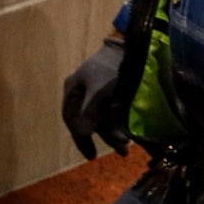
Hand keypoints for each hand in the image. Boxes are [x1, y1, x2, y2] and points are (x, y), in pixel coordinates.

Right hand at [61, 34, 130, 158]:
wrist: (131, 47)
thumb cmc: (109, 67)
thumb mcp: (98, 89)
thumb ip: (90, 110)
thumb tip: (83, 132)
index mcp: (73, 90)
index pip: (72, 119)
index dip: (81, 138)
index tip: (92, 156)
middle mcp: (83, 93)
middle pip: (90, 121)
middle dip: (106, 137)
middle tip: (123, 151)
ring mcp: (98, 93)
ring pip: (104, 119)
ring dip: (115, 133)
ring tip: (129, 144)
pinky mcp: (113, 93)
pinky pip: (113, 113)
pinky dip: (120, 124)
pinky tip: (130, 131)